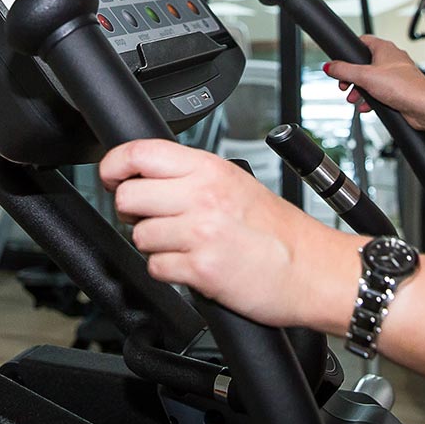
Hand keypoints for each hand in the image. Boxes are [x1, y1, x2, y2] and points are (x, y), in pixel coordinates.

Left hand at [100, 140, 352, 330]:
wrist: (312, 268)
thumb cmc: (279, 231)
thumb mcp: (236, 182)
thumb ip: (193, 176)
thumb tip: (148, 175)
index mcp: (209, 169)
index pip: (139, 152)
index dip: (114, 166)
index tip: (111, 176)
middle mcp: (202, 195)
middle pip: (127, 197)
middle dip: (132, 213)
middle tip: (151, 218)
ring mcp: (200, 232)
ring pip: (139, 235)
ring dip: (154, 245)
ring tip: (183, 245)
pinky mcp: (201, 269)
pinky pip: (156, 268)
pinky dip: (168, 271)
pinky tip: (192, 266)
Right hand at [324, 35, 424, 127]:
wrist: (423, 106)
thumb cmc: (403, 86)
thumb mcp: (365, 76)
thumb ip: (344, 71)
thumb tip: (330, 66)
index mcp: (385, 48)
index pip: (362, 41)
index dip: (349, 51)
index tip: (340, 61)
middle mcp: (391, 60)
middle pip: (364, 64)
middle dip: (352, 77)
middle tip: (345, 85)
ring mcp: (396, 75)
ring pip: (371, 80)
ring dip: (360, 90)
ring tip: (354, 99)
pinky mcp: (399, 90)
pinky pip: (380, 92)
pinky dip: (371, 98)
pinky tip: (366, 107)